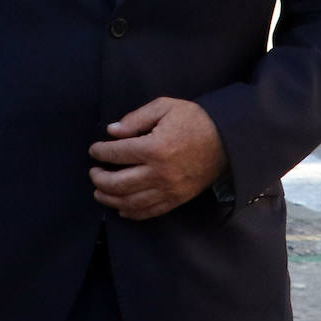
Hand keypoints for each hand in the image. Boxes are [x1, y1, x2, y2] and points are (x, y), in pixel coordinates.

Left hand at [88, 97, 226, 220]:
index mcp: (154, 148)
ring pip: (131, 202)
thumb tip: (111, 132)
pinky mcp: (178, 199)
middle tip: (93, 173)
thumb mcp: (164, 107)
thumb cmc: (194, 119)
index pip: (117, 154)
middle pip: (119, 183)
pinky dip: (133, 213)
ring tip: (99, 192)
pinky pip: (151, 211)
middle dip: (99, 179)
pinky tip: (121, 209)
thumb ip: (135, 118)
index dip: (100, 152)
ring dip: (110, 199)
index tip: (94, 150)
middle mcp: (160, 173)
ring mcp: (169, 189)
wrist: (228, 140)